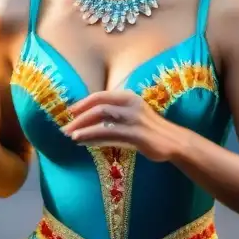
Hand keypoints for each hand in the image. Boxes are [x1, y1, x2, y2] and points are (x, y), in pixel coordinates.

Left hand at [62, 91, 179, 161]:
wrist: (173, 141)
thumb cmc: (150, 129)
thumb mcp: (132, 115)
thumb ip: (114, 115)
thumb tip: (88, 121)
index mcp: (128, 97)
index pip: (100, 96)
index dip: (83, 103)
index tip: (70, 111)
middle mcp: (130, 104)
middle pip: (98, 107)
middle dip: (79, 117)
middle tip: (65, 128)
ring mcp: (133, 119)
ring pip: (102, 120)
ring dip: (83, 127)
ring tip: (70, 135)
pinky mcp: (136, 135)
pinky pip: (109, 134)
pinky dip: (93, 137)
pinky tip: (83, 142)